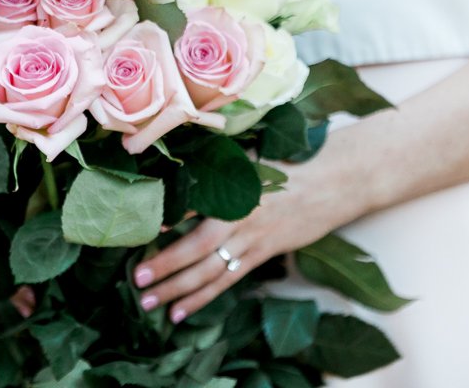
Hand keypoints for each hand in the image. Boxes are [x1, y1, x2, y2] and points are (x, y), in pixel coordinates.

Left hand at [131, 157, 351, 322]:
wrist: (330, 182)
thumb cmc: (286, 165)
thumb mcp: (248, 159)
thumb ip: (216, 170)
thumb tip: (177, 179)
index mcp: (235, 187)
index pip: (195, 204)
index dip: (169, 217)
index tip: (142, 229)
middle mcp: (241, 216)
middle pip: (199, 246)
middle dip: (166, 264)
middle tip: (137, 278)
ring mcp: (252, 239)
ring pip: (210, 270)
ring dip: (178, 288)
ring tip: (149, 301)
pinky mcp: (262, 254)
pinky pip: (227, 280)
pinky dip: (203, 297)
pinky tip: (181, 310)